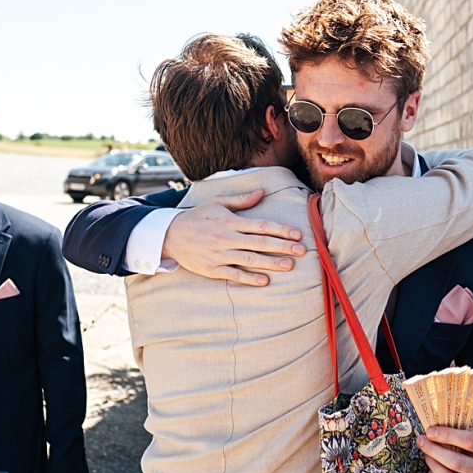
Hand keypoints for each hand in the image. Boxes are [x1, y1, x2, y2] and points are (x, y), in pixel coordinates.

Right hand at [163, 189, 304, 285]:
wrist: (170, 236)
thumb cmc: (197, 217)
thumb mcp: (217, 202)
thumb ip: (241, 200)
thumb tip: (262, 192)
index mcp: (230, 221)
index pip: (261, 225)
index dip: (280, 229)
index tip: (297, 234)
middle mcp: (227, 238)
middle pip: (260, 243)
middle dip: (282, 246)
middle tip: (302, 251)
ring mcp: (220, 255)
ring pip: (250, 259)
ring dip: (270, 263)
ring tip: (289, 265)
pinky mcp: (213, 269)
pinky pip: (234, 274)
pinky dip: (249, 278)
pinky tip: (264, 281)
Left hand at [416, 426, 472, 472]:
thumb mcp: (472, 436)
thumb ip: (455, 432)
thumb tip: (430, 429)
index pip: (469, 441)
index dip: (447, 435)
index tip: (430, 431)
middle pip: (456, 462)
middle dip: (434, 451)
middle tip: (422, 441)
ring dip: (432, 464)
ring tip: (426, 455)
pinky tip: (431, 470)